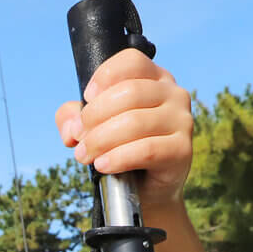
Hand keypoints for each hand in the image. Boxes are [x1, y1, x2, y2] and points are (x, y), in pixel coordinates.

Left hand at [55, 48, 193, 208]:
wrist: (143, 190)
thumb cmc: (119, 149)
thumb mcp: (91, 128)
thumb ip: (71, 118)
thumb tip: (71, 126)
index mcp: (154, 79)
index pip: (131, 61)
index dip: (104, 77)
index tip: (87, 99)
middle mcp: (173, 94)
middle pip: (128, 92)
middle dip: (93, 118)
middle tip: (79, 140)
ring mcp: (181, 121)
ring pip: (134, 121)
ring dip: (100, 141)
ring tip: (85, 156)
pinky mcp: (181, 150)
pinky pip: (146, 150)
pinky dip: (117, 158)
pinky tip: (103, 165)